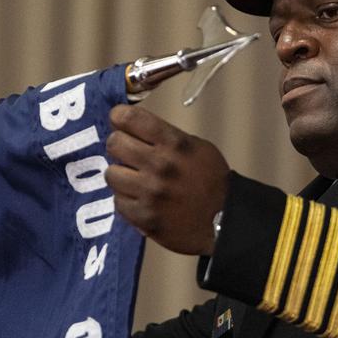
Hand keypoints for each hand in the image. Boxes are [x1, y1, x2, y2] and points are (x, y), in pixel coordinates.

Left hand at [105, 105, 228, 255]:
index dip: (120, 116)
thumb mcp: (196, 147)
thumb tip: (135, 130)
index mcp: (174, 144)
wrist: (226, 220)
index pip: (130, 118)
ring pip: (111, 174)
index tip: (120, 120)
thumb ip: (166, 138)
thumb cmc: (212, 180)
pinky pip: (118, 201)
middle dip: (119, 145)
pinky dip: (127, 200)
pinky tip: (140, 199)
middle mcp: (159, 165)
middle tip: (127, 153)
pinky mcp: (143, 217)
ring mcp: (149, 193)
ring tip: (134, 179)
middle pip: (114, 143)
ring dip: (121, 175)